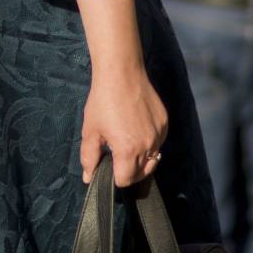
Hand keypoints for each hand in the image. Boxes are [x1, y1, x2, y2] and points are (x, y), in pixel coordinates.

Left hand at [80, 70, 168, 186]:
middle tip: (116, 156)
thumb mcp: (90, 130)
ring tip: (126, 140)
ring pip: (152, 158)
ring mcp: (158, 134)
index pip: (125, 180)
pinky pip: (158, 142)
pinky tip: (136, 128)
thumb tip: (88, 177)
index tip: (109, 167)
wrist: (121, 73)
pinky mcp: (164, 123)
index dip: (115, 177)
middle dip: (128, 170)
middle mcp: (147, 145)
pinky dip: (149, 142)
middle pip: (141, 173)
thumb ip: (89, 157)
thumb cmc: (103, 100)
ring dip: (140, 157)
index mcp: (127, 150)